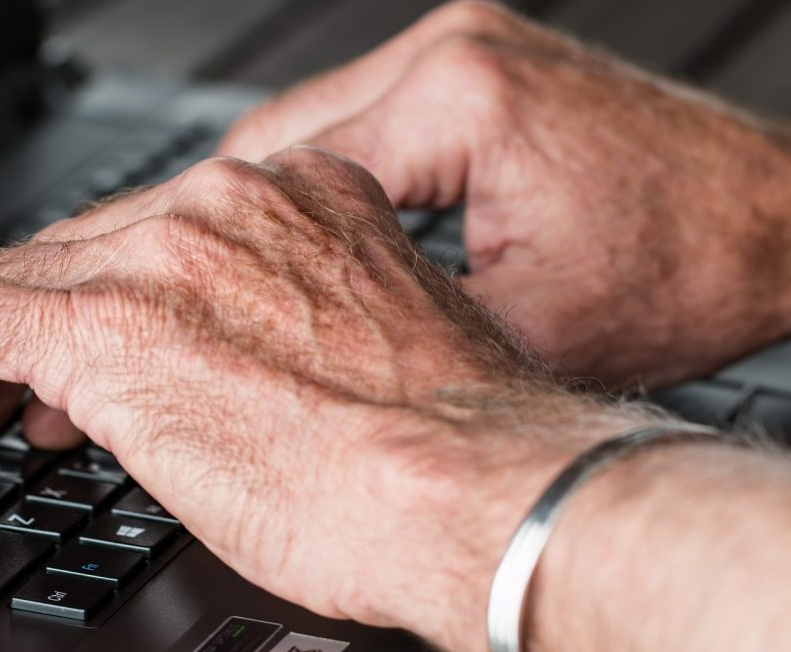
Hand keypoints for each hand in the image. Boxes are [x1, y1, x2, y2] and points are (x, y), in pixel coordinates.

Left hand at [0, 147, 635, 651]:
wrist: (475, 490)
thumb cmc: (441, 457)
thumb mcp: (356, 379)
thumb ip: (279, 353)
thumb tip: (228, 390)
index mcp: (293, 212)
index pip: (148, 252)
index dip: (88, 315)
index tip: (56, 367)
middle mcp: (220, 214)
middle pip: (66, 268)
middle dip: (7, 355)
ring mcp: (158, 260)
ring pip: (6, 293)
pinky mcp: (101, 323)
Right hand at [218, 0, 790, 388]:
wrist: (777, 224)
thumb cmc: (687, 271)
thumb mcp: (523, 333)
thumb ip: (398, 334)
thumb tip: (299, 365)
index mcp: (454, 100)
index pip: (273, 173)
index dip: (205, 246)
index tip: (157, 293)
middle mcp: (446, 54)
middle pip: (271, 139)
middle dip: (212, 222)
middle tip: (164, 290)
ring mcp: (460, 53)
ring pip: (304, 130)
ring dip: (257, 204)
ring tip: (213, 278)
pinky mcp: (474, 74)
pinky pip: (357, 128)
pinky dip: (316, 186)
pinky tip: (291, 244)